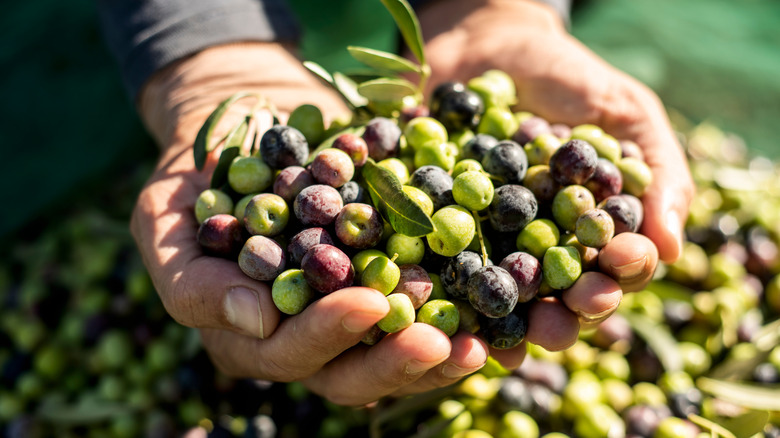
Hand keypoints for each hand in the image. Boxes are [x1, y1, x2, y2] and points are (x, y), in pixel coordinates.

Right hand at [131, 42, 493, 405]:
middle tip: (442, 342)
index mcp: (246, 332)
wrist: (254, 124)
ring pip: (393, 355)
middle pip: (349, 373)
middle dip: (394, 361)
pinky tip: (498, 317)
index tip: (368, 303)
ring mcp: (347, 315)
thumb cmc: (198, 173)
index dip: (326, 335)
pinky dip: (462, 316)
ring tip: (481, 343)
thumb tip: (257, 323)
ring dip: (438, 355)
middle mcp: (300, 337)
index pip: (286, 352)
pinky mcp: (387, 283)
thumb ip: (193, 277)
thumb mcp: (162, 217)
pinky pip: (427, 312)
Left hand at [415, 0, 692, 336]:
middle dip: (562, 317)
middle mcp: (540, 250)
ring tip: (503, 338)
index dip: (618, 276)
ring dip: (503, 324)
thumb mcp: (622, 110)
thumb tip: (670, 246)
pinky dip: (437, 289)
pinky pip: (436, 268)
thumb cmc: (565, 76)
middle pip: (556, 300)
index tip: (617, 268)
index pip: (612, 269)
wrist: (485, 43)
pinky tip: (438, 307)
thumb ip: (654, 169)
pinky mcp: (435, 233)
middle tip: (557, 321)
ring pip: (499, 300)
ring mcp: (486, 246)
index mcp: (590, 233)